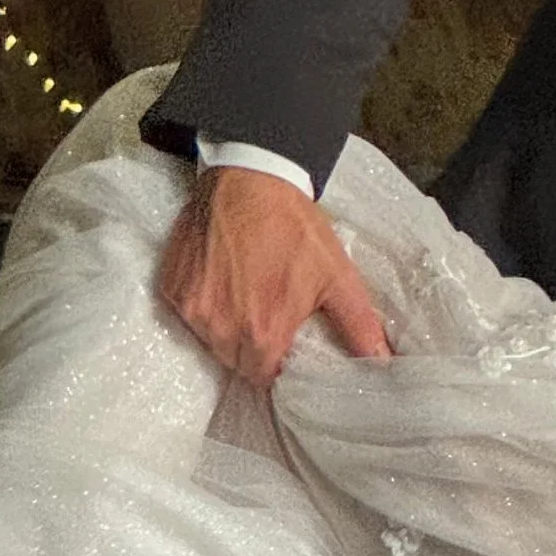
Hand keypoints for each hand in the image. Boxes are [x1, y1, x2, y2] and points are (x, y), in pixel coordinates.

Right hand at [157, 166, 391, 384]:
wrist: (249, 178)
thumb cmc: (295, 228)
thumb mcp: (337, 277)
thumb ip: (359, 326)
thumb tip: (384, 361)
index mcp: (263, 334)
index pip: (264, 377)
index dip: (277, 364)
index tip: (285, 342)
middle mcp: (221, 329)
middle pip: (236, 362)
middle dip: (253, 349)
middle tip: (267, 316)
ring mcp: (192, 309)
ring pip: (210, 341)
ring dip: (227, 330)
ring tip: (245, 297)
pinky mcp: (172, 288)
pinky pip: (187, 315)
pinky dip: (204, 306)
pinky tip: (221, 282)